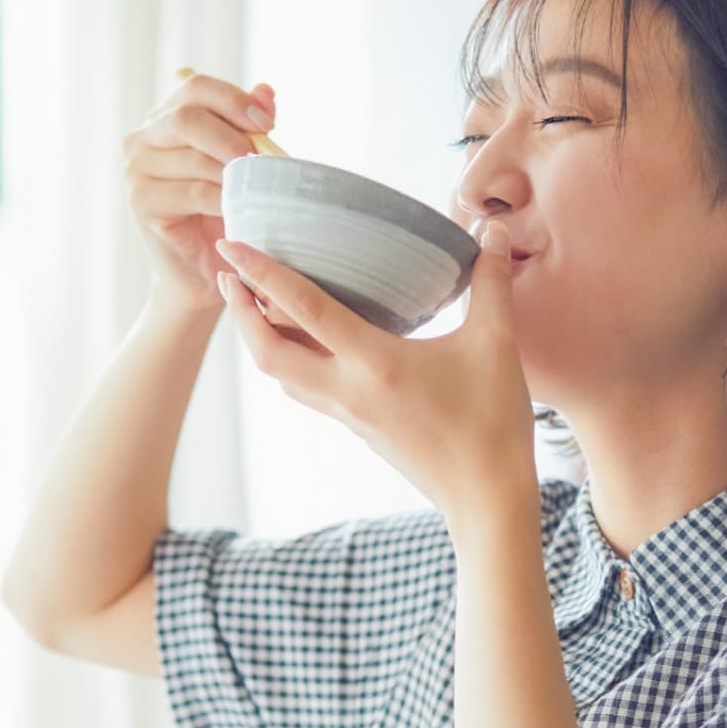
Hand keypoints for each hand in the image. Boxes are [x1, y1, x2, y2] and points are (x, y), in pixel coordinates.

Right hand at [122, 71, 276, 310]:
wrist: (209, 270)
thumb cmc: (226, 213)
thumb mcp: (241, 164)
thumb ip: (249, 126)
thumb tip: (266, 91)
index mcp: (166, 118)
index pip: (195, 88)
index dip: (233, 99)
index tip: (268, 123)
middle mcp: (143, 138)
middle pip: (188, 117)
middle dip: (233, 137)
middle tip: (263, 162)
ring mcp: (137, 170)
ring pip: (194, 157)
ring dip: (234, 175)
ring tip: (258, 192)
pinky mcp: (142, 203)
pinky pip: (193, 192)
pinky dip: (224, 201)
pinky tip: (241, 212)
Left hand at [215, 221, 538, 523]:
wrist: (484, 497)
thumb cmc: (492, 423)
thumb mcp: (496, 345)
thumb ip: (491, 284)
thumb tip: (493, 230)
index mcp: (375, 363)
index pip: (304, 307)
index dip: (262, 273)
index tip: (231, 245)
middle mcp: (348, 389)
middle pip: (268, 352)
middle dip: (241, 313)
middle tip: (230, 275)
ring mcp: (348, 414)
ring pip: (281, 376)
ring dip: (260, 341)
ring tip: (256, 306)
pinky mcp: (357, 428)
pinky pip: (306, 391)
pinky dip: (289, 363)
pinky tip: (305, 345)